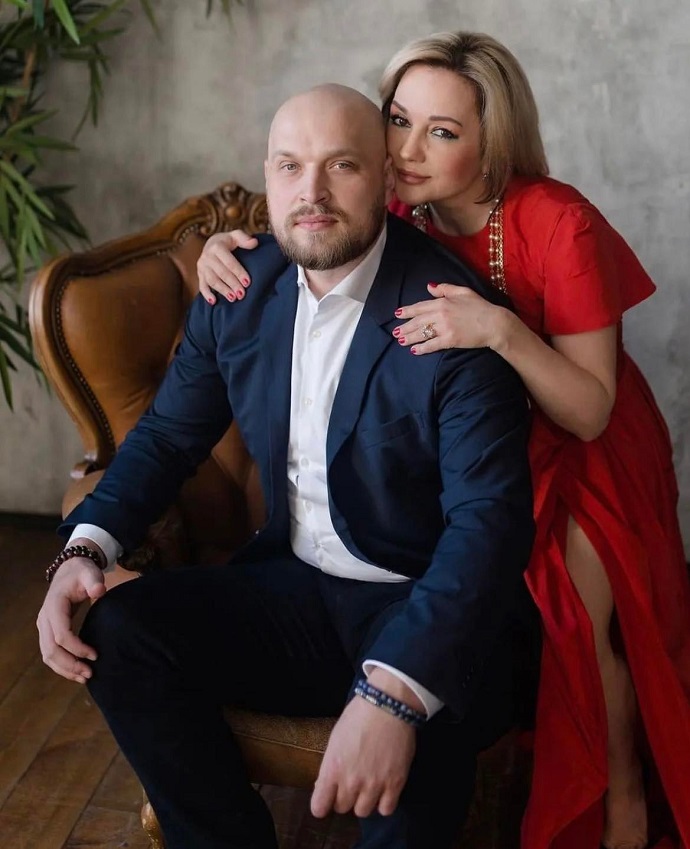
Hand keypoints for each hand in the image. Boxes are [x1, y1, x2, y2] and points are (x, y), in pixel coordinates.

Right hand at [36, 557, 105, 682]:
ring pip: (47, 655)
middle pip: (50, 650)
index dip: (77, 648)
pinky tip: (76, 672)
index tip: (95, 655)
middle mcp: (45, 618)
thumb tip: (99, 591)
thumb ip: (94, 581)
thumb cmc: (82, 573)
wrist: (70, 571)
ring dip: (64, 669)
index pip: (61, 634)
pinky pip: (50, 653)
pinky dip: (61, 665)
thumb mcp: (89, 573)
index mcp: (54, 606)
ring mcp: (44, 626)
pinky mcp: (47, 632)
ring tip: (84, 677)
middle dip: (69, 665)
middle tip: (89, 674)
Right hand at [197, 230, 257, 303]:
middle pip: (221, 273)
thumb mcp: (235, 236)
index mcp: (217, 246)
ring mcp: (202, 266)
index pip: (229, 262)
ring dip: (222, 290)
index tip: (247, 282)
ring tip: (233, 298)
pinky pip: (201, 285)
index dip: (238, 272)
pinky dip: (206, 294)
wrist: (211, 244)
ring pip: (212, 280)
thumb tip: (254, 243)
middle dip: (232, 284)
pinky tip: (213, 302)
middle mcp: (207, 256)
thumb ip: (244, 239)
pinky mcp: (199, 274)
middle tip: (242, 294)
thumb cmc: (227, 242)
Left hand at [311, 693, 416, 818]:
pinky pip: (386, 809)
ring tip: (368, 785)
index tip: (327, 798)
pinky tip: (384, 790)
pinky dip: (384, 803)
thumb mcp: (335, 739)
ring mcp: (374, 785)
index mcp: (332, 769)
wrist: (388, 706)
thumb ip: (330, 766)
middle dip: (344, 797)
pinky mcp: (395, 784)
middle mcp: (351, 782)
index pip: (319, 807)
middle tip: (351, 782)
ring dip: (364, 801)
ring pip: (363, 812)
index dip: (322, 804)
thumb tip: (327, 785)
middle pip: (342, 808)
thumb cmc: (358, 716)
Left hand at [394, 283, 510, 354]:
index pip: (420, 307)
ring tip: (401, 341)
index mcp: (442, 302)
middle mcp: (440, 314)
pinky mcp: (449, 340)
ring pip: (422, 333)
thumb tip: (428, 287)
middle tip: (396, 332)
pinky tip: (414, 351)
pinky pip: (431, 345)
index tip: (397, 314)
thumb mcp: (463, 291)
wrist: (494, 323)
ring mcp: (444, 328)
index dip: (407, 311)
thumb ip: (444, 288)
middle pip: (417, 321)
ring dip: (409, 338)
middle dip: (405, 327)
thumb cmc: (480, 306)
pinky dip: (421, 348)